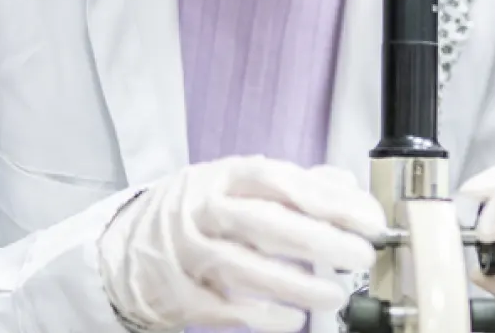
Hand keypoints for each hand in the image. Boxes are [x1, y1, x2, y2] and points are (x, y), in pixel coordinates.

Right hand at [98, 155, 385, 332]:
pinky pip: (222, 308)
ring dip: (295, 284)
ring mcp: (187, 253)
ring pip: (243, 267)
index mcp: (224, 176)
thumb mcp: (240, 186)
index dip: (326, 198)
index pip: (279, 180)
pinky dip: (259, 315)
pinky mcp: (177, 295)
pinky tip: (291, 320)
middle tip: (360, 256)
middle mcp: (203, 209)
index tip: (368, 218)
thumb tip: (348, 187)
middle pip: (263, 221)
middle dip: (318, 240)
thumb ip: (296, 185)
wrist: (126, 248)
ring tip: (334, 294)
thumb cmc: (199, 212)